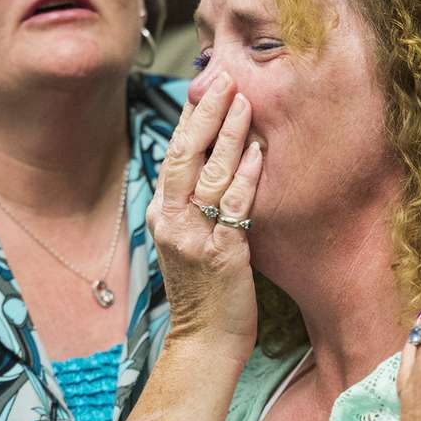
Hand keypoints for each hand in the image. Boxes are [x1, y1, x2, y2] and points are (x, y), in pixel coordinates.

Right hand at [147, 72, 262, 357]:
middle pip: (184, 155)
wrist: (206, 341)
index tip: (208, 85)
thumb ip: (196, 203)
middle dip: (205, 113)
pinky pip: (234, 206)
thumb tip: (217, 160)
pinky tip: (258, 150)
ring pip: (209, 174)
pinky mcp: (221, 253)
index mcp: (162, 214)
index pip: (174, 153)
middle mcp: (171, 221)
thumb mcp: (190, 240)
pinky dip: (247, 175)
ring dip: (229, 135)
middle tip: (225, 78)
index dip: (191, 117)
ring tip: (245, 101)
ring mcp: (193, 237)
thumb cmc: (207, 291)